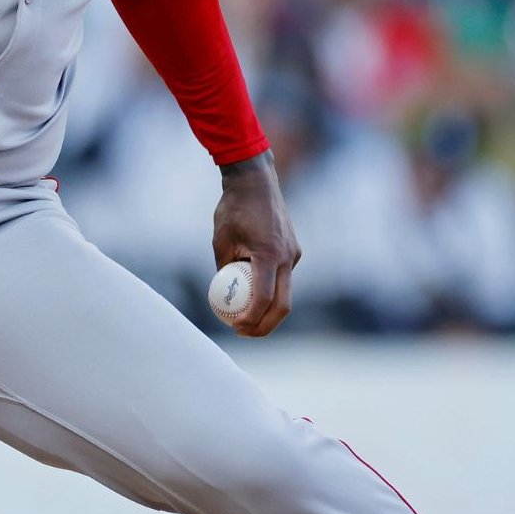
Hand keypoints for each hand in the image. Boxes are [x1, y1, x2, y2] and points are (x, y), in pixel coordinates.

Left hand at [213, 152, 299, 336]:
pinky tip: (252, 293)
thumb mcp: (220, 241)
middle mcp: (287, 257)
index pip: (264, 298)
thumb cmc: (234, 209)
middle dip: (265, 326)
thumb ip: (224, 269)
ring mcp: (293, 253)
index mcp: (268, 254)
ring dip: (268, 311)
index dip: (251, 319)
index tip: (235, 327)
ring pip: (286, 293)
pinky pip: (284, 277)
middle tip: (244, 333)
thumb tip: (223, 295)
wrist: (256, 181)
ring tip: (245, 320)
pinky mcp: (294, 250)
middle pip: (283, 305)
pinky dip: (271, 290)